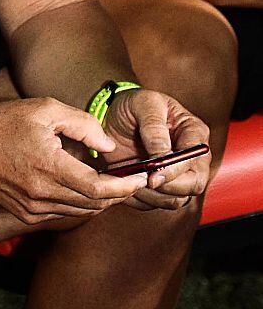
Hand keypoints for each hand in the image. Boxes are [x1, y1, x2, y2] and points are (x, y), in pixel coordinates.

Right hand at [0, 97, 145, 225]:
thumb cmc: (4, 121)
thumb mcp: (45, 109)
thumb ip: (83, 125)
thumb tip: (109, 147)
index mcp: (49, 167)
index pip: (100, 189)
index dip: (125, 187)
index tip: (141, 178)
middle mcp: (41, 193)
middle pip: (94, 203)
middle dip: (117, 193)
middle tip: (130, 179)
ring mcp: (31, 207)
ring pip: (80, 211)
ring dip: (98, 199)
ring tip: (107, 181)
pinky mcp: (24, 213)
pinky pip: (61, 212)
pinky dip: (77, 203)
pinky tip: (78, 186)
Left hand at [101, 88, 210, 210]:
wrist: (114, 114)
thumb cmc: (134, 104)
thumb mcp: (144, 104)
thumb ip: (154, 129)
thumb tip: (162, 157)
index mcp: (194, 133)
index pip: (195, 161)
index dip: (175, 171)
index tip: (152, 175)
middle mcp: (192, 157)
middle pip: (193, 186)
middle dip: (166, 187)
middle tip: (139, 179)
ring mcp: (179, 174)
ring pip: (176, 199)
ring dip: (151, 195)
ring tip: (129, 178)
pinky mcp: (162, 185)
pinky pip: (157, 204)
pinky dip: (141, 199)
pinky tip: (126, 184)